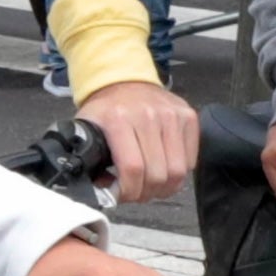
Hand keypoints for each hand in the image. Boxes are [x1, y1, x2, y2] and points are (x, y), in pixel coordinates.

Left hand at [82, 79, 200, 205]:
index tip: (123, 196)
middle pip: (158, 174)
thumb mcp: (85, 130)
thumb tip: (103, 193)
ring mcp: (172, 115)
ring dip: (165, 188)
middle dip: (146, 193)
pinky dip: (178, 172)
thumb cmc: (105, 110)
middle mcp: (148, 115)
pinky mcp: (189, 117)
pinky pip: (190, 160)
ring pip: (178, 171)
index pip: (133, 168)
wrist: (124, 79)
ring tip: (152, 186)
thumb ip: (89, 160)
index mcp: (118, 119)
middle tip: (137, 193)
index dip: (130, 191)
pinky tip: (164, 169)